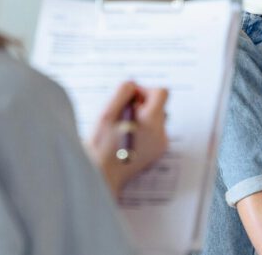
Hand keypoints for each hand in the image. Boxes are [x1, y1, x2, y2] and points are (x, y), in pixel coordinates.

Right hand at [87, 81, 168, 196]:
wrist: (101, 176)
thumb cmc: (101, 145)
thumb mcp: (107, 112)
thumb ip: (123, 93)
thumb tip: (133, 86)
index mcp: (150, 121)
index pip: (161, 93)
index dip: (145, 90)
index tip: (131, 97)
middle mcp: (160, 133)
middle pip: (159, 106)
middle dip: (143, 105)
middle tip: (124, 113)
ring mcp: (160, 145)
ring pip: (157, 119)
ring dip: (143, 117)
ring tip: (124, 127)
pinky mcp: (157, 153)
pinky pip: (155, 132)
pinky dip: (145, 130)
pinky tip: (128, 138)